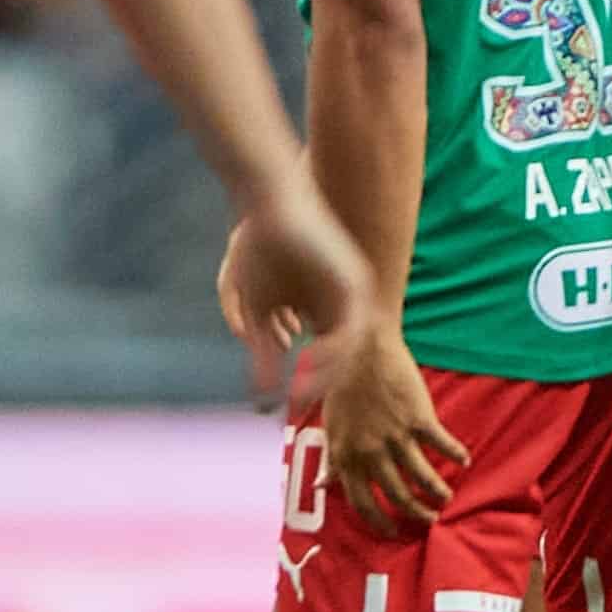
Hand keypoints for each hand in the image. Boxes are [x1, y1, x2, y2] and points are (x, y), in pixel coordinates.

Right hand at [214, 172, 371, 407]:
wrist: (271, 205)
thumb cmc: (259, 252)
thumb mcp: (258, 309)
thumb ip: (262, 348)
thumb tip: (263, 391)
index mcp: (326, 311)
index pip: (327, 358)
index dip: (310, 382)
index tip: (292, 404)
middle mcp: (345, 305)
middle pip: (343, 357)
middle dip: (320, 384)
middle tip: (301, 405)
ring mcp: (353, 293)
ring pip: (350, 345)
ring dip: (326, 371)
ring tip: (304, 391)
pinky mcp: (353, 281)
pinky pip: (350, 325)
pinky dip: (331, 347)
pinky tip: (309, 359)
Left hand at [324, 327, 465, 531]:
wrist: (363, 350)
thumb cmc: (343, 386)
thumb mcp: (330, 426)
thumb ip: (332, 459)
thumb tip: (325, 486)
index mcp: (346, 454)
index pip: (361, 501)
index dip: (377, 521)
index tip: (391, 530)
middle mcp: (371, 451)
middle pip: (396, 494)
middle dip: (414, 513)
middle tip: (427, 520)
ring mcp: (396, 435)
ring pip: (421, 477)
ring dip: (436, 492)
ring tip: (446, 498)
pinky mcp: (419, 418)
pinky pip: (441, 444)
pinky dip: (455, 454)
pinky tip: (465, 461)